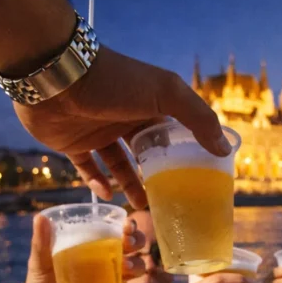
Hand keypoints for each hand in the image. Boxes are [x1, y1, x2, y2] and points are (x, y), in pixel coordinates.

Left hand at [13, 47, 228, 207]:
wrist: (57, 75)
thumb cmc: (115, 82)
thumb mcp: (166, 94)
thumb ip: (198, 118)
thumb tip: (223, 148)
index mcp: (148, 103)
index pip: (171, 131)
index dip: (183, 154)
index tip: (195, 179)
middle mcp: (124, 116)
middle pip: (145, 152)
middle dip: (156, 175)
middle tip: (169, 201)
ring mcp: (97, 130)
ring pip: (118, 164)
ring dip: (129, 184)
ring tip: (141, 207)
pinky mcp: (71, 142)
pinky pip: (86, 168)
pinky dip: (96, 182)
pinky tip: (108, 195)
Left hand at [14, 214, 146, 282]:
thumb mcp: (39, 262)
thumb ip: (41, 242)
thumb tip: (40, 217)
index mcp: (91, 245)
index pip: (115, 229)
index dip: (127, 225)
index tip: (126, 226)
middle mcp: (106, 260)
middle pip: (133, 245)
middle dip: (137, 242)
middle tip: (128, 244)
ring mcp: (111, 280)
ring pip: (136, 267)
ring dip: (136, 265)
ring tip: (126, 268)